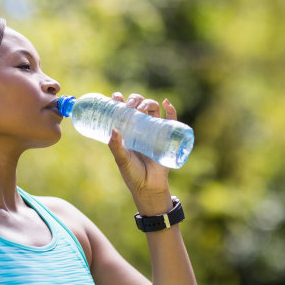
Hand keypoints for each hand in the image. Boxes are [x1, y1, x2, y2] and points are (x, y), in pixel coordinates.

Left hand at [107, 92, 175, 213]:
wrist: (149, 187)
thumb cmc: (133, 174)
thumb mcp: (122, 159)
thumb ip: (116, 146)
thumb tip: (113, 129)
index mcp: (126, 131)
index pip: (123, 111)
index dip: (119, 101)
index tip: (116, 97)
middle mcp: (139, 128)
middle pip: (138, 106)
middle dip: (135, 100)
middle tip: (130, 106)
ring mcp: (154, 131)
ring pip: (153, 109)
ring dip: (148, 102)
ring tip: (143, 107)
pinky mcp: (167, 136)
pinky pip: (171, 119)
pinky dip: (170, 109)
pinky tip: (166, 103)